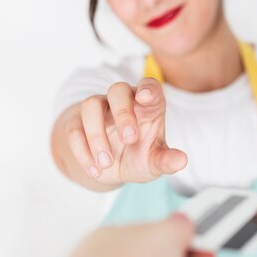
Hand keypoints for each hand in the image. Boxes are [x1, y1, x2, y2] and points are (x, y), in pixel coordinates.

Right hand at [65, 78, 186, 185]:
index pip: (149, 86)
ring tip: (107, 162)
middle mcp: (122, 102)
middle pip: (117, 90)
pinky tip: (96, 170)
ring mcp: (99, 110)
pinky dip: (82, 150)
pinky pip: (74, 129)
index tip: (147, 98)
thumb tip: (182, 161)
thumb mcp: (154, 162)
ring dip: (97, 134)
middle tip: (130, 139)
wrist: (110, 168)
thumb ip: (166, 160)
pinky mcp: (78, 123)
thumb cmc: (139, 156)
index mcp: (146, 105)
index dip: (148, 88)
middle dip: (123, 113)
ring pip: (91, 105)